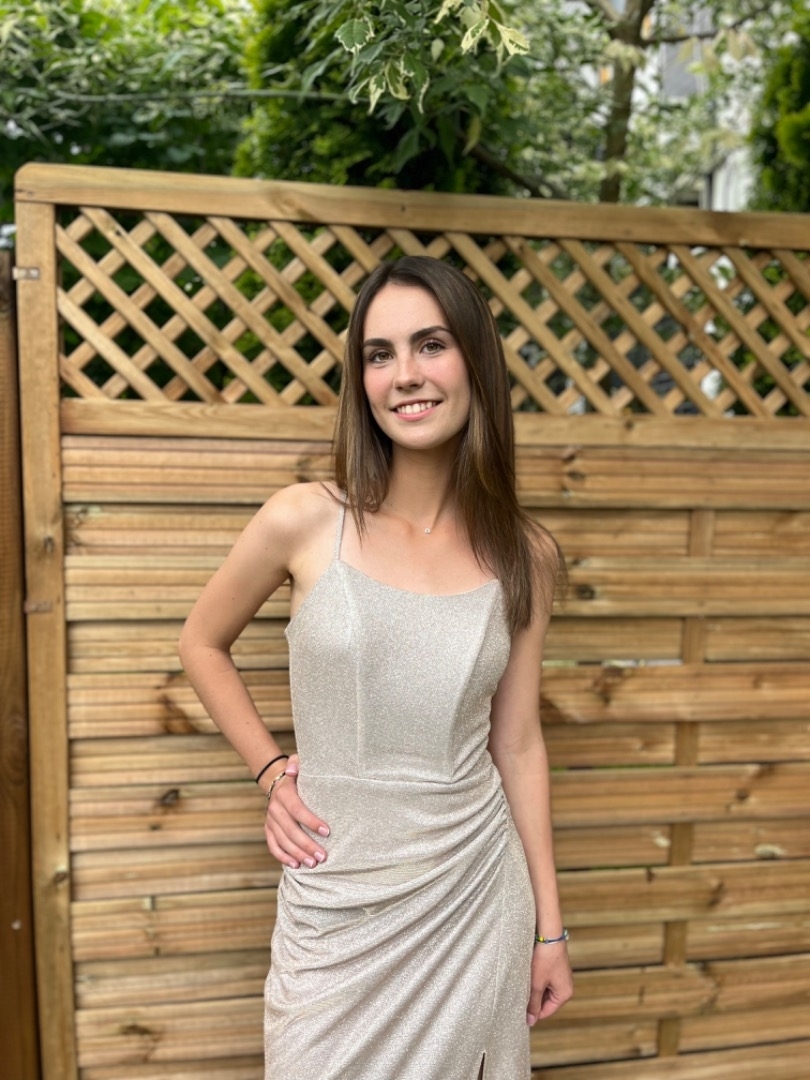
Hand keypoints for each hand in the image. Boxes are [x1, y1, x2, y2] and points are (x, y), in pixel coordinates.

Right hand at [264, 754, 329, 868]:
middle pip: (290, 830)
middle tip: (323, 856)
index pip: (297, 809)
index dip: (311, 821)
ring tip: (313, 863)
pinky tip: (296, 865)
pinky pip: (273, 846)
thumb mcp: (298, 763)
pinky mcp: (268, 829)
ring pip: (282, 841)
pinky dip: (283, 857)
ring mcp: (270, 820)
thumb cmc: (297, 775)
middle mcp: (275, 808)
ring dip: (297, 854)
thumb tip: (291, 770)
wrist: (278, 782)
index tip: (327, 831)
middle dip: (307, 845)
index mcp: (284, 793)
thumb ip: (297, 763)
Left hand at [526, 940, 572, 1024]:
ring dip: (534, 989)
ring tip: (524, 983)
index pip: (546, 1011)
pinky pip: (545, 981)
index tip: (519, 1010)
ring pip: (544, 991)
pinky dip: (536, 981)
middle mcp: (566, 987)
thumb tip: (530, 1022)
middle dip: (533, 999)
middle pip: (546, 1002)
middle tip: (519, 994)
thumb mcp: (536, 984)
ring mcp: (561, 978)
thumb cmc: (544, 959)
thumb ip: (533, 1003)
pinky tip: (528, 975)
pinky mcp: (556, 969)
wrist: (549, 935)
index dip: (533, 1012)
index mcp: (564, 994)